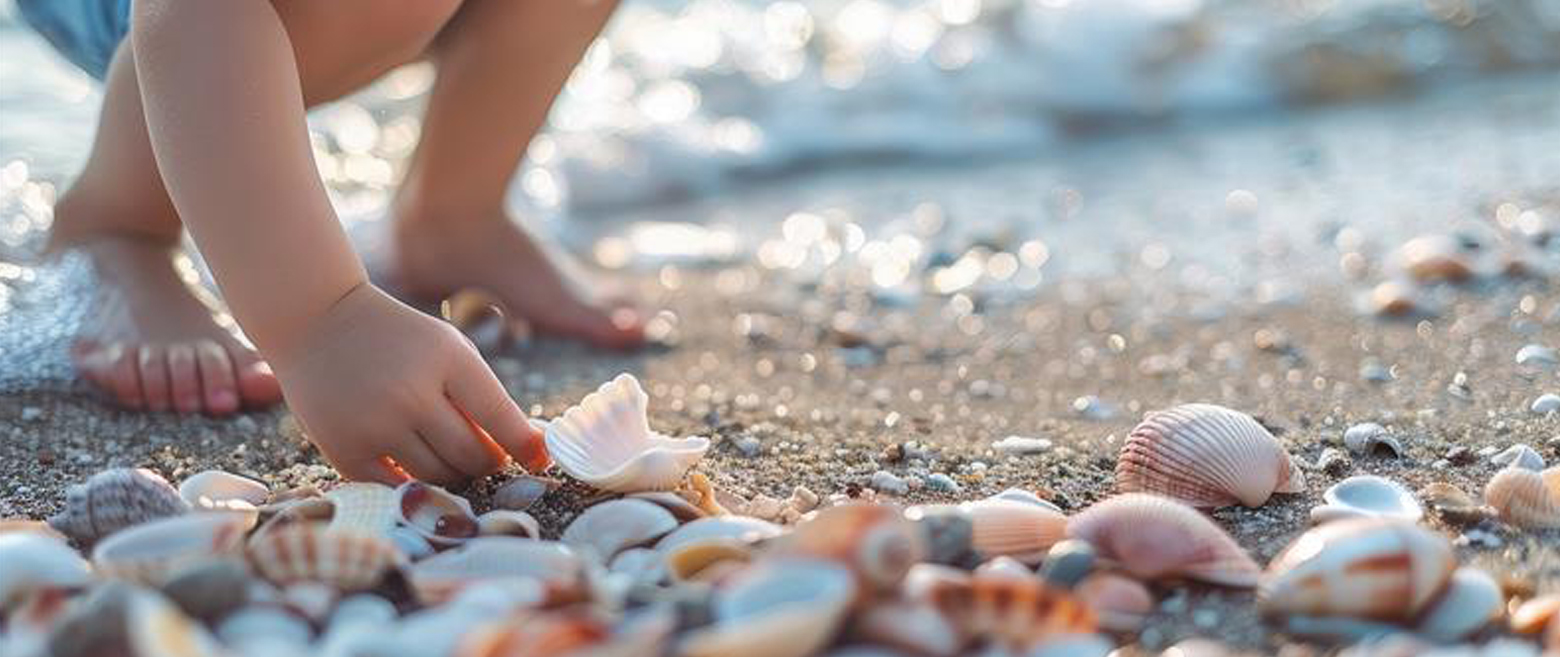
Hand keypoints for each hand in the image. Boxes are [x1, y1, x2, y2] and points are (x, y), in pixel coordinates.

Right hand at [267, 282, 547, 483]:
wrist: (317, 321)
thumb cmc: (399, 338)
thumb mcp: (448, 349)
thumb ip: (484, 397)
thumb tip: (526, 452)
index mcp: (447, 359)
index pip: (501, 418)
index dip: (527, 447)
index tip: (541, 461)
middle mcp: (411, 393)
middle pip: (471, 457)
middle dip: (486, 462)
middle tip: (484, 456)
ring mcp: (375, 424)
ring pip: (438, 477)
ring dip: (453, 474)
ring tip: (447, 454)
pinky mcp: (345, 449)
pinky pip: (396, 488)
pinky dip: (415, 485)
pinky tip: (417, 467)